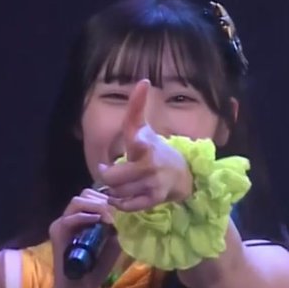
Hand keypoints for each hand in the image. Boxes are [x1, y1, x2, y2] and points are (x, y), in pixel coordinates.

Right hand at [49, 188, 120, 287]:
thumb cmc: (96, 269)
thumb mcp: (113, 244)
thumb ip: (118, 227)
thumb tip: (127, 213)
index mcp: (83, 217)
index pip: (94, 196)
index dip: (109, 199)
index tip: (123, 209)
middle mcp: (71, 216)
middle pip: (85, 194)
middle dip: (103, 201)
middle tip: (116, 214)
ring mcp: (62, 223)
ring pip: (77, 201)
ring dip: (96, 206)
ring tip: (109, 218)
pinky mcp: (56, 232)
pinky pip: (69, 218)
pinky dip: (85, 216)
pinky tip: (99, 221)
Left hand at [97, 79, 193, 211]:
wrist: (182, 174)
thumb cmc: (155, 148)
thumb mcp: (143, 128)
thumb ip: (136, 108)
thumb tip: (142, 81)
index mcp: (146, 144)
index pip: (141, 140)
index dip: (138, 141)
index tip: (138, 139)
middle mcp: (150, 165)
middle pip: (112, 177)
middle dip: (106, 174)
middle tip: (108, 169)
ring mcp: (153, 184)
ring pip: (117, 192)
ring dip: (113, 189)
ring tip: (118, 182)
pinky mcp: (154, 200)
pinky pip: (127, 206)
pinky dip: (120, 203)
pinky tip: (123, 194)